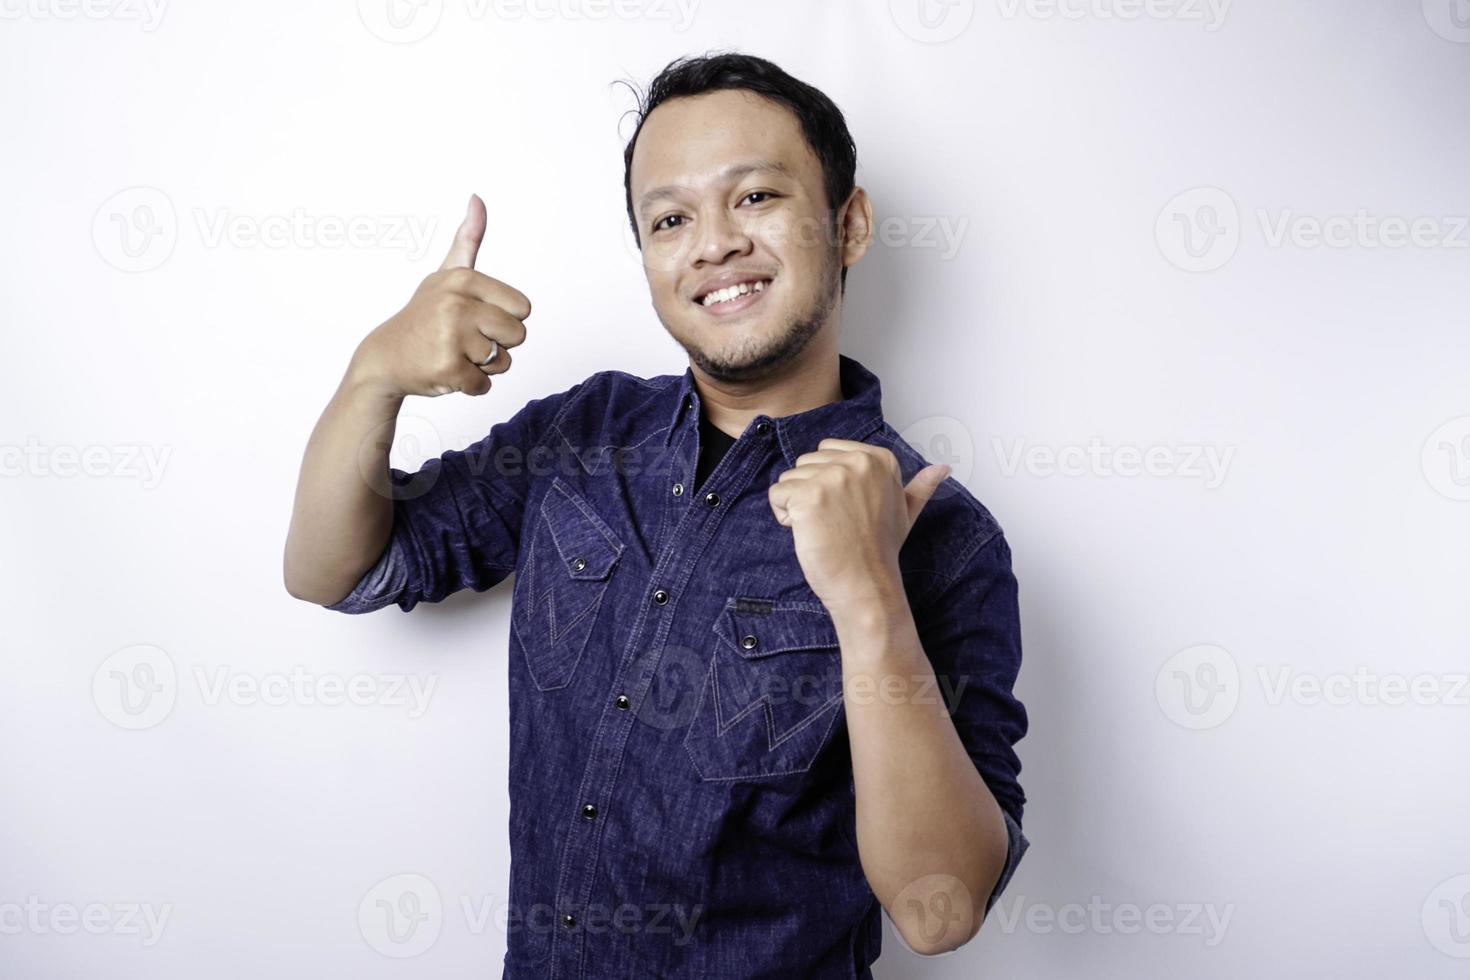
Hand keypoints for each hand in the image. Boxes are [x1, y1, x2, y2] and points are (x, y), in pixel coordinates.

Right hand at [350, 194, 530, 398]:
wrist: (384, 358)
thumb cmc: (423, 316)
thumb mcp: (445, 274)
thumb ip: (467, 240)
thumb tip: (477, 198)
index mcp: (463, 279)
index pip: (523, 309)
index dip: (504, 319)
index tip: (476, 317)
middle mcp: (457, 304)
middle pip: (518, 335)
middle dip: (497, 344)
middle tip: (464, 340)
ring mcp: (451, 337)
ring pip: (503, 362)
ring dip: (483, 366)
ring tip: (453, 354)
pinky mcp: (448, 370)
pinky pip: (485, 385)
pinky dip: (470, 386)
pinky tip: (446, 372)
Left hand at [768, 438, 950, 609]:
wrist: (866, 585)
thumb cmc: (879, 551)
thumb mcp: (906, 512)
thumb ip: (920, 486)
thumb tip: (943, 467)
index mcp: (879, 459)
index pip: (826, 451)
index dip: (828, 483)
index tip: (849, 509)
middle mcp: (857, 462)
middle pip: (805, 463)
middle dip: (811, 493)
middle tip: (836, 523)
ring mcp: (833, 477)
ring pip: (789, 479)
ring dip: (796, 506)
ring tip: (824, 529)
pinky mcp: (809, 495)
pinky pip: (777, 495)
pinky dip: (784, 517)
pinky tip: (809, 533)